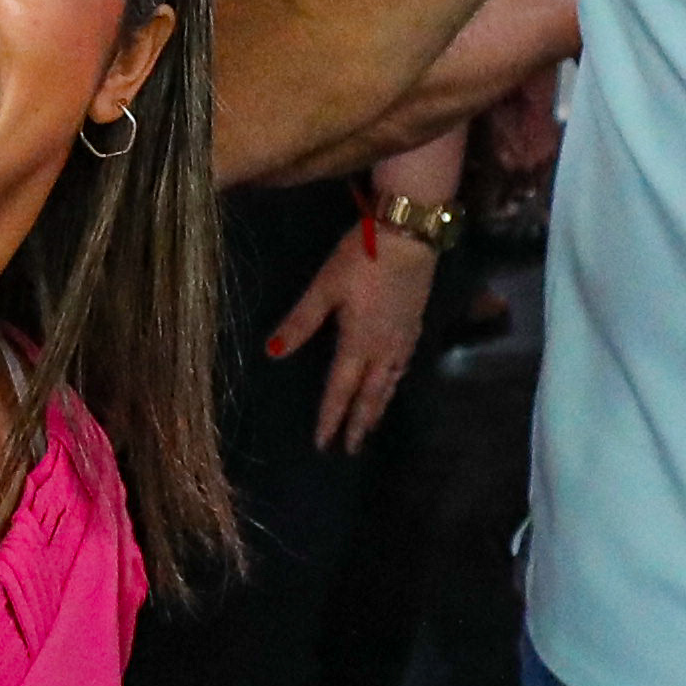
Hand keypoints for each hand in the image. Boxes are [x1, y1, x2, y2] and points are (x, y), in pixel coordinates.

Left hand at [269, 196, 440, 449]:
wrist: (409, 236)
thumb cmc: (361, 259)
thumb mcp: (324, 288)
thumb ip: (300, 322)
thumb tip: (271, 353)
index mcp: (357, 343)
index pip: (340, 389)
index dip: (330, 418)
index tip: (323, 444)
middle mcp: (383, 349)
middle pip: (369, 394)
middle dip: (358, 423)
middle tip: (351, 449)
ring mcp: (403, 338)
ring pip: (389, 384)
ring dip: (378, 407)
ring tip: (370, 426)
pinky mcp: (415, 325)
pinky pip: (404, 367)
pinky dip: (395, 383)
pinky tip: (394, 382)